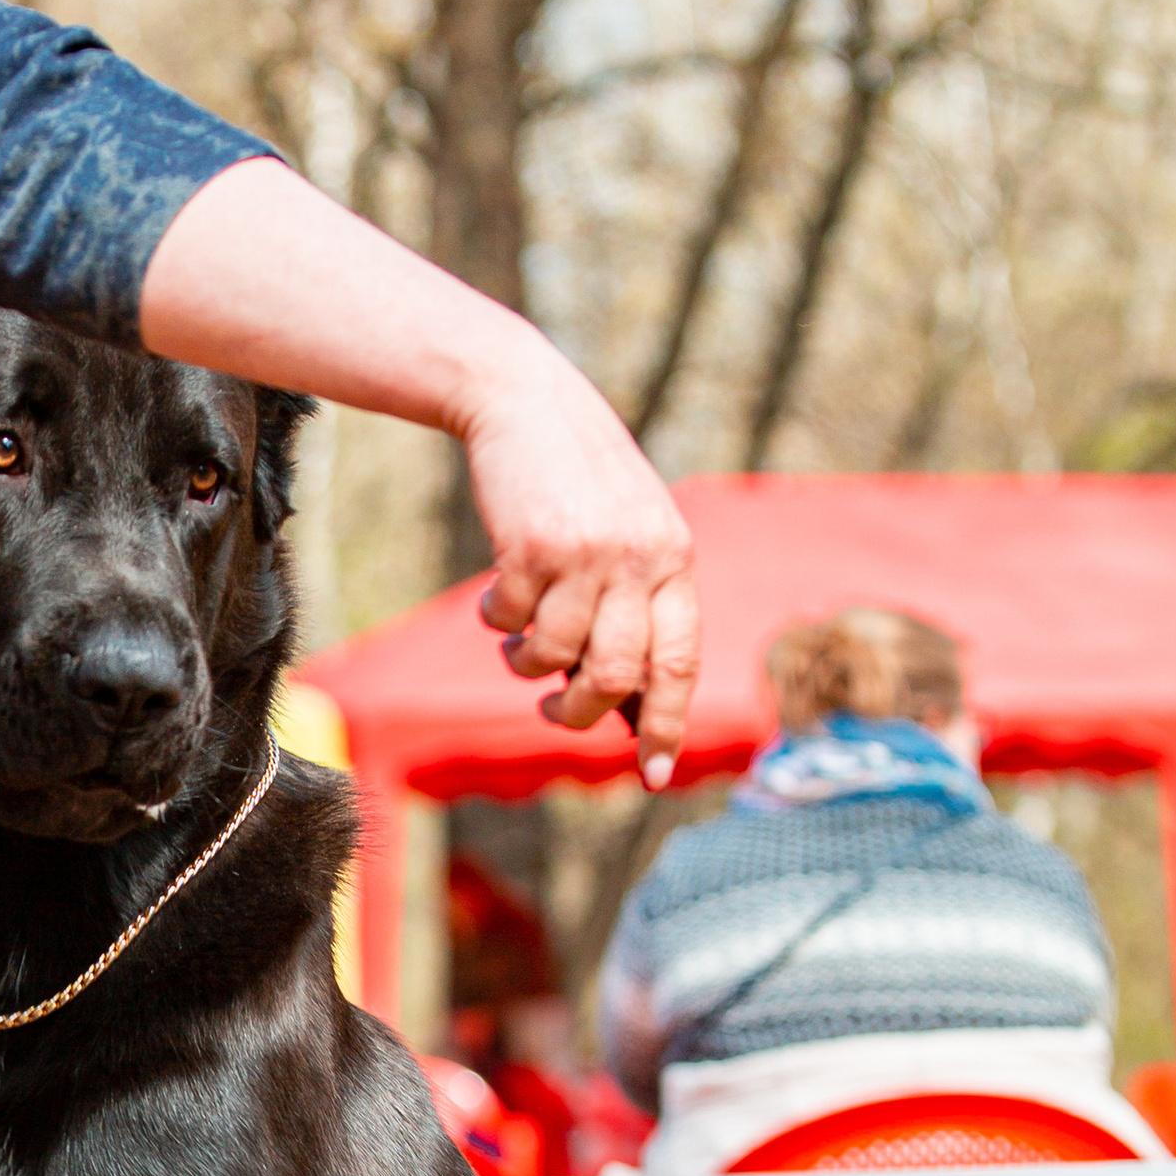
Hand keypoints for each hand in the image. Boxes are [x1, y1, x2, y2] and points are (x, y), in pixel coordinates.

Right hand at [462, 353, 697, 787]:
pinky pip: (509, 618)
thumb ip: (638, 599)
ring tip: (515, 644)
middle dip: (576, 714)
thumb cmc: (580, 479)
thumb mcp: (632, 530)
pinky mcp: (530, 543)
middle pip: (614, 676)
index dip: (668, 725)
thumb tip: (622, 698)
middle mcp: (639, 558)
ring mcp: (585, 551)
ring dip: (525, 665)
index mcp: (675, 558)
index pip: (680, 662)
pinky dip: (496, 621)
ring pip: (554, 655)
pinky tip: (496, 598)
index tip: (655, 775)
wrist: (526, 399)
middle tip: (551, 711)